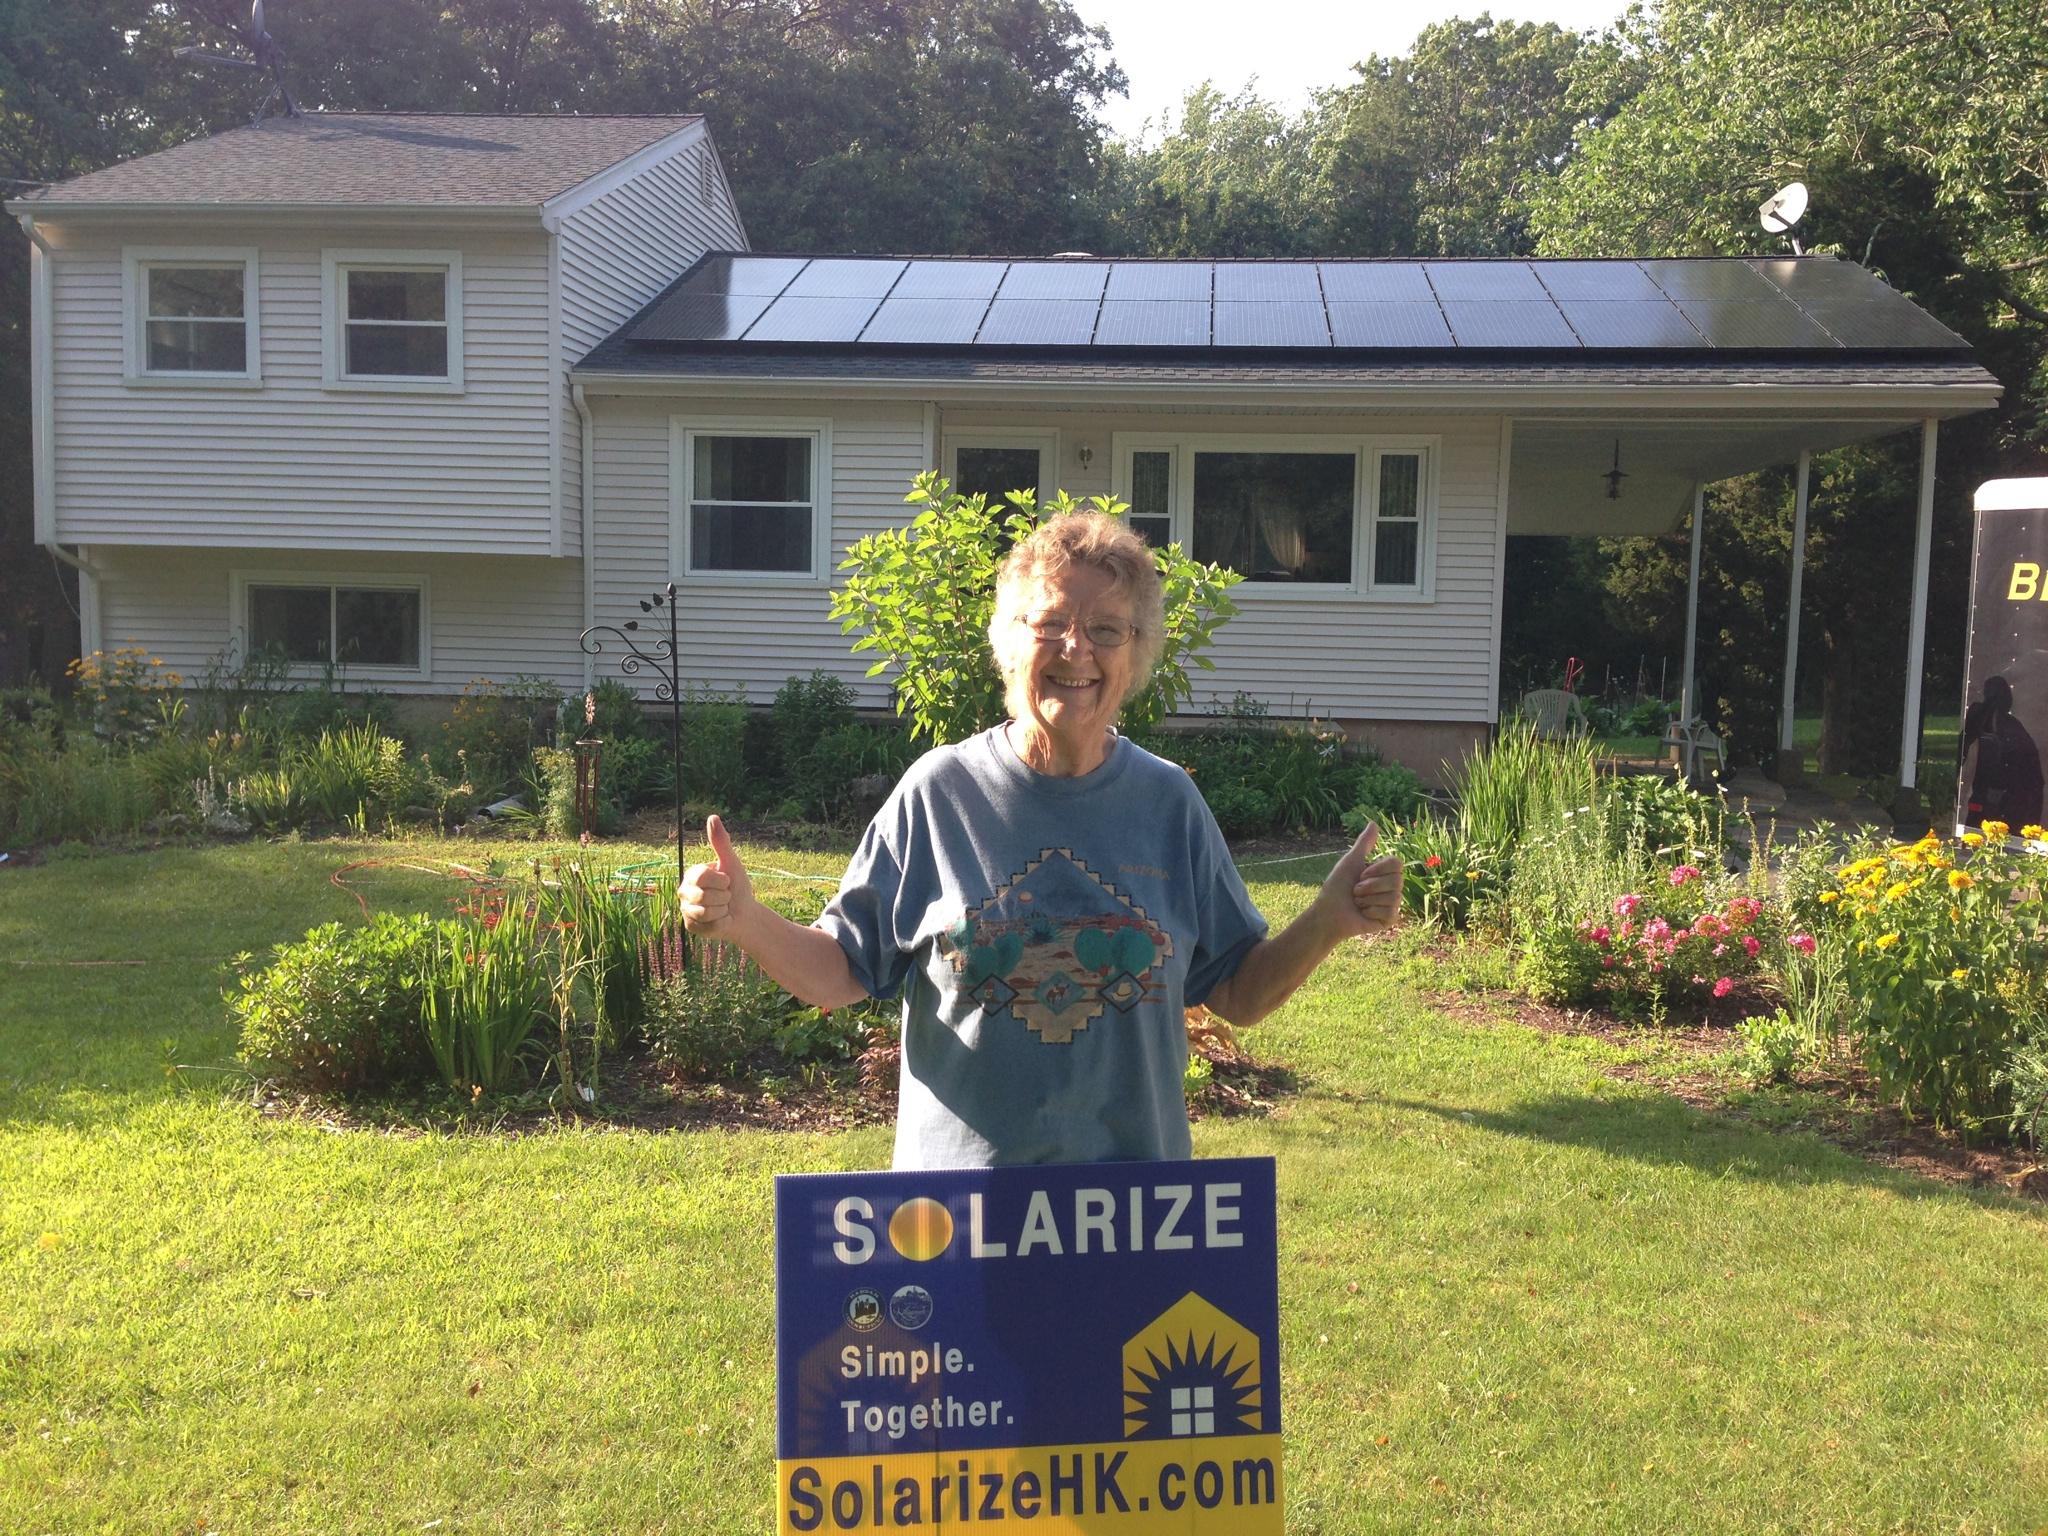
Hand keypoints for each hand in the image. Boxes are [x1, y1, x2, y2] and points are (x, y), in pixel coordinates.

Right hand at [680, 813, 754, 936]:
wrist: (745, 914)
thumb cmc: (737, 887)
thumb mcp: (731, 863)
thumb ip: (721, 842)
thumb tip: (712, 817)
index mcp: (691, 875)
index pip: (702, 876)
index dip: (721, 880)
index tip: (726, 881)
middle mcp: (684, 892)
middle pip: (703, 895)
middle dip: (724, 897)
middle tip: (726, 897)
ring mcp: (686, 910)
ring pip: (706, 912)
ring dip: (723, 910)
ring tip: (724, 908)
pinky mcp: (690, 927)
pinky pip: (709, 925)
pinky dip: (722, 923)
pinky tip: (722, 921)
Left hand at [1319, 821, 1401, 938]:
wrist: (1328, 912)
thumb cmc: (1337, 887)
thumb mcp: (1351, 862)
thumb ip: (1364, 844)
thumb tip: (1373, 823)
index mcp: (1384, 872)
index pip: (1397, 864)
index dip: (1378, 869)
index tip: (1361, 874)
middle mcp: (1391, 887)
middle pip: (1397, 880)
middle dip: (1370, 886)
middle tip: (1356, 891)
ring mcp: (1391, 904)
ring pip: (1394, 897)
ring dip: (1368, 900)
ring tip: (1358, 903)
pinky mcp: (1388, 920)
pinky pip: (1390, 913)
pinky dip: (1371, 912)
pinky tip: (1363, 914)